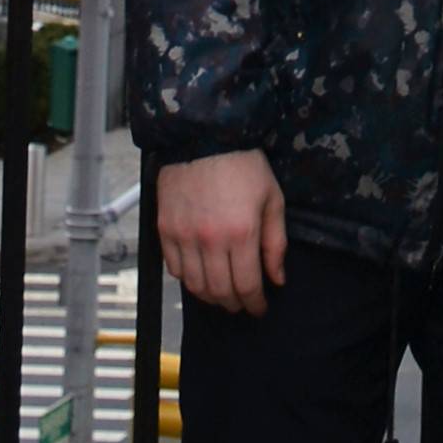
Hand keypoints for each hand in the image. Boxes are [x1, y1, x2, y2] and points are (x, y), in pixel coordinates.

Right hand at [157, 151, 286, 315]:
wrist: (204, 136)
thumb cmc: (244, 164)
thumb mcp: (272, 199)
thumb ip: (275, 243)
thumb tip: (277, 278)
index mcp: (241, 232)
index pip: (247, 285)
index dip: (255, 303)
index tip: (260, 307)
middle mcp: (210, 239)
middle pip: (220, 291)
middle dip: (234, 304)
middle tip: (242, 304)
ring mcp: (184, 236)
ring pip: (195, 285)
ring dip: (210, 297)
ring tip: (222, 295)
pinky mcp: (165, 229)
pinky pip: (174, 268)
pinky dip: (188, 279)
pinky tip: (200, 274)